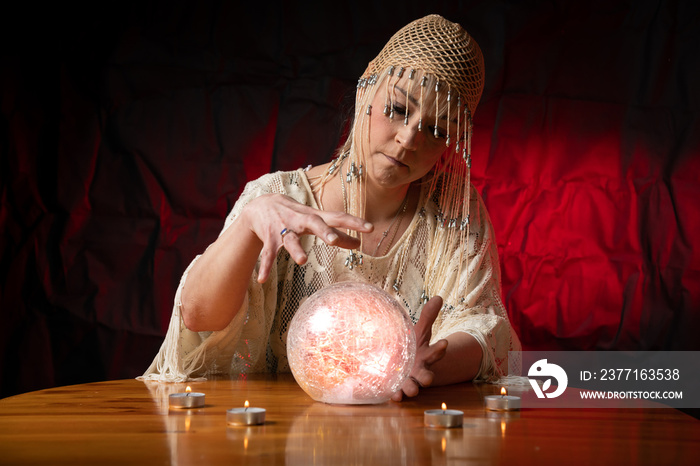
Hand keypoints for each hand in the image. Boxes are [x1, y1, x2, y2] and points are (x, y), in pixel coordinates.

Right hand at [242, 194, 372, 282]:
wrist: (260, 205)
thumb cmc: (296, 215)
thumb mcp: (316, 222)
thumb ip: (337, 234)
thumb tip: (359, 244)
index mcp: (315, 217)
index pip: (337, 217)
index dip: (354, 222)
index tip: (370, 228)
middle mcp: (300, 220)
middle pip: (314, 222)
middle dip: (323, 231)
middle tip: (333, 240)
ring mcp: (284, 229)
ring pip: (291, 239)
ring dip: (296, 249)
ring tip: (302, 261)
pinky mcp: (269, 238)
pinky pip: (268, 254)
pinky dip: (265, 266)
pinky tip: (262, 279)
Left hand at [392, 296, 447, 400]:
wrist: (401, 361)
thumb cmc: (412, 345)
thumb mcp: (419, 330)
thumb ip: (428, 316)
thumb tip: (439, 297)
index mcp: (427, 355)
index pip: (436, 352)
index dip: (440, 348)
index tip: (444, 342)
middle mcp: (421, 370)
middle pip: (427, 376)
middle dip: (428, 377)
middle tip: (428, 378)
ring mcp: (409, 380)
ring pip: (414, 387)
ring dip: (412, 388)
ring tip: (411, 389)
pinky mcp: (398, 387)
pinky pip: (398, 393)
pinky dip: (396, 395)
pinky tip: (394, 395)